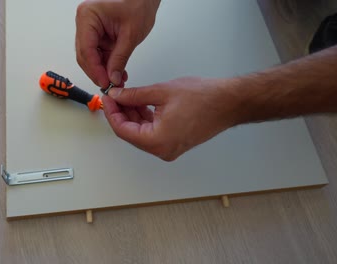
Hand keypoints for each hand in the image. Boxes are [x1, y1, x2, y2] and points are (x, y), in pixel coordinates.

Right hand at [75, 0, 159, 87]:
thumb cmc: (138, 5)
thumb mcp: (130, 35)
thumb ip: (120, 58)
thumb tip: (112, 78)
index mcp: (88, 16)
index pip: (86, 49)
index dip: (94, 69)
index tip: (104, 82)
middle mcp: (85, 22)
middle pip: (85, 55)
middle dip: (97, 72)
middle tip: (109, 85)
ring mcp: (89, 29)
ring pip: (90, 57)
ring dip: (102, 71)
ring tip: (116, 81)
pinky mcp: (97, 35)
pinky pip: (98, 54)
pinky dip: (107, 65)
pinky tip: (116, 74)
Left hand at [102, 77, 240, 160]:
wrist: (229, 103)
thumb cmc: (203, 98)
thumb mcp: (161, 92)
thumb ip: (134, 95)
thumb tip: (117, 96)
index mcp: (158, 141)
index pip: (123, 130)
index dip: (112, 113)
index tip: (107, 98)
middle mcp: (162, 150)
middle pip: (130, 133)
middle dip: (121, 113)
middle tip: (114, 95)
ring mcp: (168, 148)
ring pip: (140, 132)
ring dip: (132, 115)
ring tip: (126, 96)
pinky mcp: (174, 143)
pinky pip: (152, 133)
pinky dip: (144, 119)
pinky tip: (139, 103)